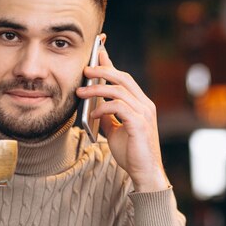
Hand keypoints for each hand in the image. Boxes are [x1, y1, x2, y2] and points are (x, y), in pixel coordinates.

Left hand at [76, 50, 168, 191]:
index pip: (125, 78)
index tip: (98, 52)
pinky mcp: (140, 124)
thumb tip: (94, 106)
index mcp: (141, 104)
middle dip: (102, 70)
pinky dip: (103, 108)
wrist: (144, 173)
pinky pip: (119, 107)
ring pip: (119, 90)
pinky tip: (93, 114)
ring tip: (80, 92)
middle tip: (85, 70)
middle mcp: (145, 105)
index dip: (111, 64)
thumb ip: (108, 116)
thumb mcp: (115, 131)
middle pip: (123, 78)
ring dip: (97, 89)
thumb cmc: (131, 153)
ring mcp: (144, 113)